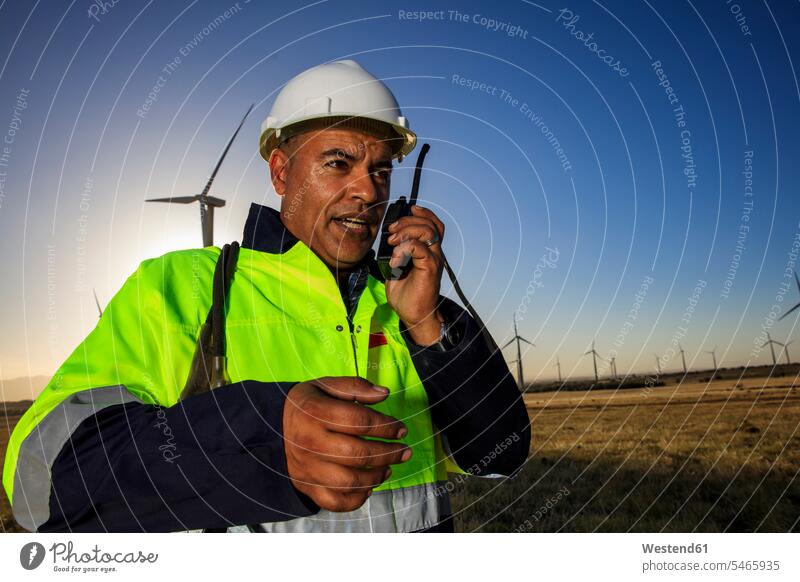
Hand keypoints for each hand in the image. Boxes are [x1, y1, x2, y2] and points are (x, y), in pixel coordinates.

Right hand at [283, 376, 411, 511]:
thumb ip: (355, 387)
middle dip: (388, 454)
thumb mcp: (326, 386)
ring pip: (348, 481)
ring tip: (389, 468)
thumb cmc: (308, 405)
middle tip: (404, 452)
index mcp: (314, 412)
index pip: (359, 421)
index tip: (402, 429)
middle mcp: (309, 442)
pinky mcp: (306, 486)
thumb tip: (384, 394)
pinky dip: (356, 498)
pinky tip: (369, 487)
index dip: (386, 426)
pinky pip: (335, 501)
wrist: (273, 429)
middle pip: (357, 454)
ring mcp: (307, 468)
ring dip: (376, 477)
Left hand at [384, 205, 445, 344]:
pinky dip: (404, 249)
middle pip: (430, 224)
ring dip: (406, 231)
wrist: (415, 315)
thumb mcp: (396, 268)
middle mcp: (434, 253)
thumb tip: (385, 240)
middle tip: (391, 231)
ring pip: (427, 231)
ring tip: (392, 241)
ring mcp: (434, 260)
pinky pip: (420, 248)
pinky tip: (395, 260)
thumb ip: (395, 253)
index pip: (433, 224)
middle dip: (407, 221)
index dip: (423, 213)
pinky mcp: (430, 268)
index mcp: (428, 251)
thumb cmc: (407, 295)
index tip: (407, 210)